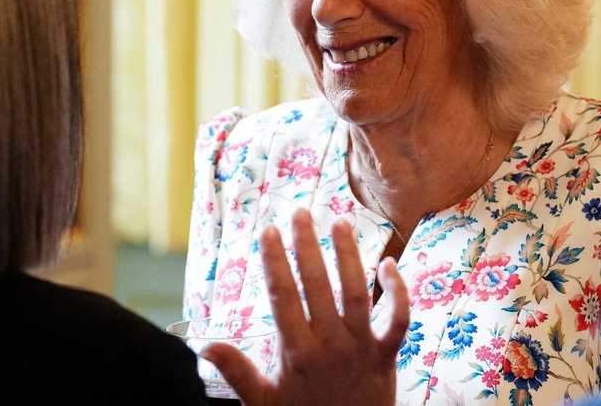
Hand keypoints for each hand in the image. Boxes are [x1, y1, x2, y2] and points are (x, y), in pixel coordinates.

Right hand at [201, 208, 409, 405]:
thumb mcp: (262, 402)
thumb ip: (237, 371)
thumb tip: (202, 347)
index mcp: (297, 352)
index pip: (283, 297)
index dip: (274, 262)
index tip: (268, 231)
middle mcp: (329, 344)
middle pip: (318, 286)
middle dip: (308, 247)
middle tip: (301, 213)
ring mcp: (361, 347)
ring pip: (357, 293)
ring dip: (349, 256)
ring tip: (339, 222)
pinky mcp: (387, 354)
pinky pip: (398, 319)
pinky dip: (398, 293)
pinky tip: (388, 265)